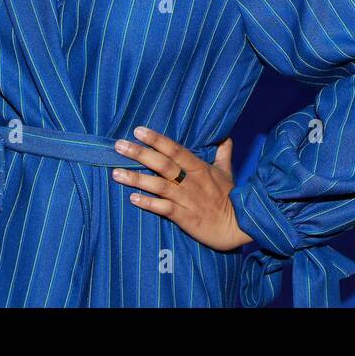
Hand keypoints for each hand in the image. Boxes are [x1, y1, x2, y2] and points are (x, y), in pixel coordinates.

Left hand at [111, 126, 254, 251]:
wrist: (239, 225)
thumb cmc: (231, 197)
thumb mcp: (227, 171)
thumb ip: (223, 152)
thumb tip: (224, 135)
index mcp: (200, 168)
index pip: (175, 149)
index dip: (157, 139)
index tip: (138, 130)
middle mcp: (191, 181)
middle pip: (163, 164)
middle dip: (140, 154)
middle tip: (119, 145)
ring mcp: (187, 199)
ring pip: (159, 186)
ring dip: (137, 179)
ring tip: (116, 173)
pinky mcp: (185, 217)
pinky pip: (164, 208)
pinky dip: (148, 203)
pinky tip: (133, 199)